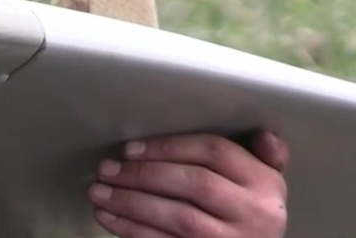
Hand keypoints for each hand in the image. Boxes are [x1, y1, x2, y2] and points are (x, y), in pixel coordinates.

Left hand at [87, 131, 289, 236]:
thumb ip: (263, 156)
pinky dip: (133, 231)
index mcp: (266, 183)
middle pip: (194, 183)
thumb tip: (264, 135)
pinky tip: (108, 218)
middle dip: (143, 174)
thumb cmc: (249, 213)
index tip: (130, 149)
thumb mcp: (264, 183)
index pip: (214, 151)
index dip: (167, 146)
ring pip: (179, 218)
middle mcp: (256, 213)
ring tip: (98, 192)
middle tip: (106, 169)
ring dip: (131, 203)